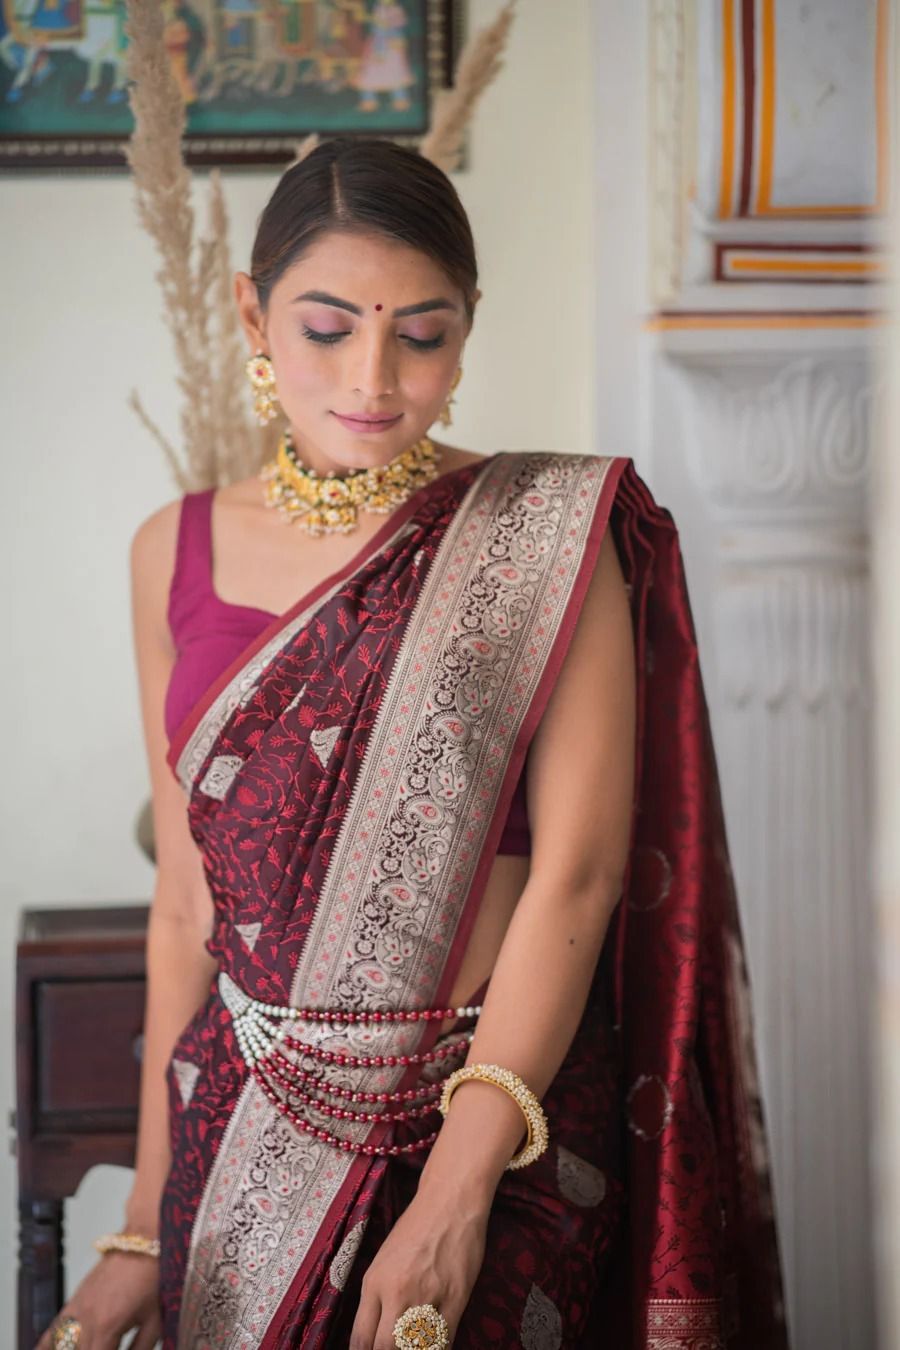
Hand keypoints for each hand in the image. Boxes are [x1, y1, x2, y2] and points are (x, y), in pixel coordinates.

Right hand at [35, 1253, 160, 1349]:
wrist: (145, 1238)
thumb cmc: (155, 1276)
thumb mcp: (156, 1320)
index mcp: (107, 1327)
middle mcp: (86, 1320)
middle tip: (104, 1349)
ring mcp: (76, 1309)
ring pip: (60, 1348)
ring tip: (87, 1349)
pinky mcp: (74, 1300)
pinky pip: (53, 1330)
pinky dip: (48, 1347)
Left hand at [348, 1189, 487, 1348]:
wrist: (448, 1201)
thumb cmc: (415, 1226)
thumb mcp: (383, 1260)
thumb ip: (378, 1297)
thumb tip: (375, 1332)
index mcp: (374, 1282)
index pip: (361, 1339)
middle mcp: (396, 1292)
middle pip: (384, 1348)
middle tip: (394, 1349)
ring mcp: (426, 1296)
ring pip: (414, 1348)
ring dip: (413, 1349)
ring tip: (414, 1343)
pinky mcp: (456, 1297)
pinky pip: (444, 1340)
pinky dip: (438, 1346)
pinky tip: (436, 1342)